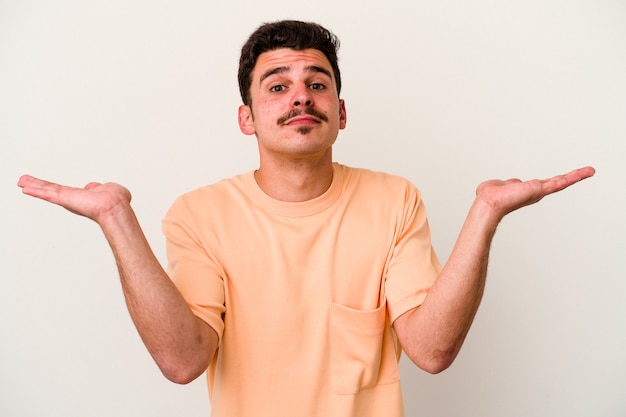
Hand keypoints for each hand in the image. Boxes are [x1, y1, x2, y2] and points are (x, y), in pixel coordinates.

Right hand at [17, 175, 131, 223]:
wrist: (114, 206)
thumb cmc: (116, 200)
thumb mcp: (107, 189)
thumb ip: (99, 188)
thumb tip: (94, 186)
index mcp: (83, 196)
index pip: (64, 190)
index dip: (54, 188)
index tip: (44, 186)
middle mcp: (73, 198)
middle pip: (51, 190)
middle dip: (38, 185)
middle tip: (25, 181)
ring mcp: (68, 199)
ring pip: (47, 190)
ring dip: (34, 185)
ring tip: (21, 182)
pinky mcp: (64, 198)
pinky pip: (47, 193)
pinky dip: (36, 189)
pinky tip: (25, 187)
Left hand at [475, 166, 595, 221]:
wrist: (490, 202)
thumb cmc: (490, 195)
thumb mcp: (500, 186)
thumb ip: (507, 184)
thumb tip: (508, 184)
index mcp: (526, 190)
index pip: (543, 184)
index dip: (554, 181)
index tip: (564, 178)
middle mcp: (535, 192)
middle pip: (556, 182)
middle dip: (571, 177)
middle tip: (587, 172)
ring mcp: (539, 191)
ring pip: (561, 182)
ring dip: (576, 176)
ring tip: (590, 171)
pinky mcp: (541, 189)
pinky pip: (560, 182)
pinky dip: (573, 177)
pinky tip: (585, 173)